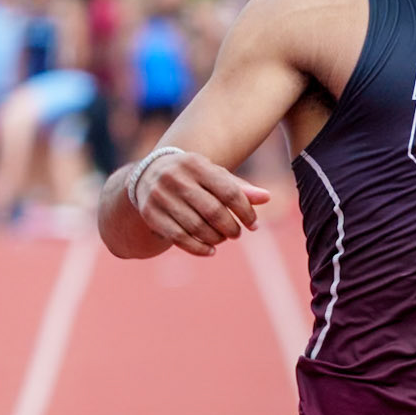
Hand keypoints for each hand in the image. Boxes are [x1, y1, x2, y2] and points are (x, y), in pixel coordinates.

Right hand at [133, 151, 270, 256]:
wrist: (148, 176)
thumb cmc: (192, 178)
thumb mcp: (214, 176)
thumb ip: (240, 187)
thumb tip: (267, 197)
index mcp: (195, 163)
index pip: (229, 191)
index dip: (246, 211)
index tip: (254, 224)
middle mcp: (175, 177)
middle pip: (213, 211)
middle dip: (231, 227)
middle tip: (237, 233)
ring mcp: (160, 196)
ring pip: (196, 227)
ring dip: (216, 238)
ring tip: (223, 238)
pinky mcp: (151, 214)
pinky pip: (180, 238)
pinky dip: (199, 249)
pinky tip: (210, 250)